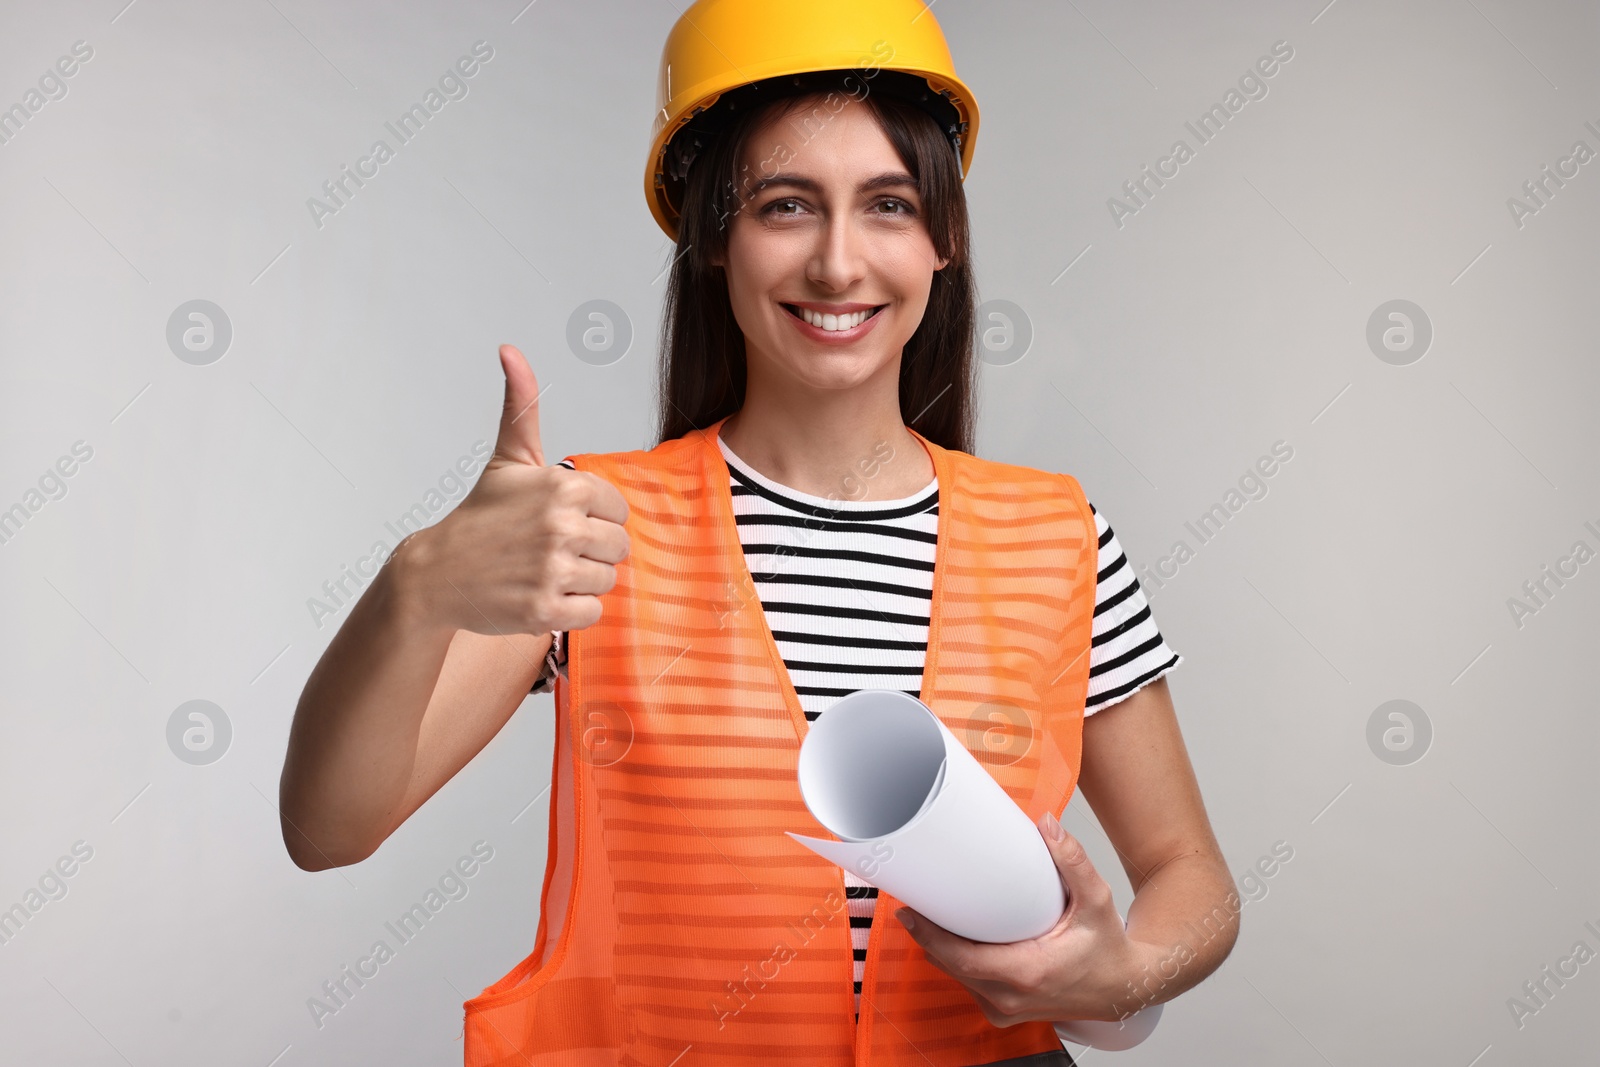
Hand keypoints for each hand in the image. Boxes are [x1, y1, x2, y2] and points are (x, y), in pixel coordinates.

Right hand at [395, 344, 630, 636]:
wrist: (436, 573)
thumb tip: (510, 349)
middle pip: (619, 548)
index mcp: (565, 486)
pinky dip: (572, 610)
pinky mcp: (545, 610)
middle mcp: (562, 526)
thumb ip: (521, 405)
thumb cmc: (481, 516)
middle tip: (551, 551)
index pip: (619, 511)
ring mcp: (553, 570)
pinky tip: (542, 595)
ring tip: (545, 572)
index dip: (594, 519)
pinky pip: (593, 613)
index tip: (560, 522)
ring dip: (581, 582)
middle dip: (590, 552)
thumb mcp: (508, 459)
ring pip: (608, 580)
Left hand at [893, 812, 1157, 1025]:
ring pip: (957, 978)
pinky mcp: (1005, 1011)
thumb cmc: (1108, 949)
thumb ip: (1073, 861)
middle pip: (950, 966)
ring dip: (939, 949)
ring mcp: (1006, 1009)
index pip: (962, 958)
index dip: (929, 935)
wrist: (1123, 988)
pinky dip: (957, 963)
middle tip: (914, 903)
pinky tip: (952, 939)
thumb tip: (1046, 825)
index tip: (909, 911)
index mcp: (1029, 972)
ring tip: (928, 915)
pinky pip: (969, 986)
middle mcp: (1011, 997)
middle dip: (927, 936)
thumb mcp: (1097, 900)